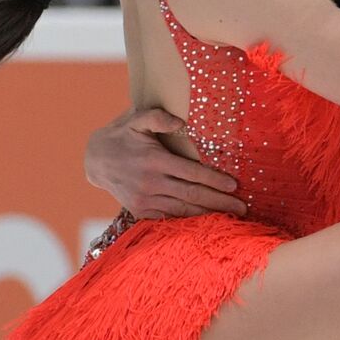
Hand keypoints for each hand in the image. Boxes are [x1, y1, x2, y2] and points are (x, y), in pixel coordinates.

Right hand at [83, 107, 247, 218]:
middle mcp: (151, 183)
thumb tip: (180, 122)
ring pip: (183, 210)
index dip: (215, 180)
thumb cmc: (123, 135)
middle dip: (220, 202)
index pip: (192, 173)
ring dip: (208, 214)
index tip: (234, 185)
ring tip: (231, 217)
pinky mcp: (140, 211)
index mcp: (154, 161)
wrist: (96, 160)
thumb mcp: (136, 119)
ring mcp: (145, 200)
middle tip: (243, 208)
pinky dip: (188, 220)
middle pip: (192, 195)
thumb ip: (158, 117)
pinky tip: (207, 222)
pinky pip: (169, 218)